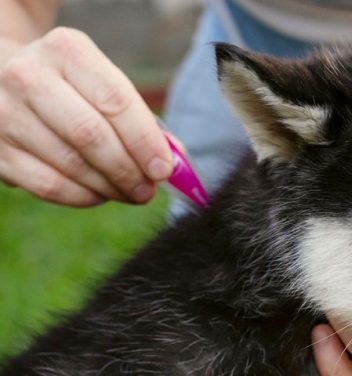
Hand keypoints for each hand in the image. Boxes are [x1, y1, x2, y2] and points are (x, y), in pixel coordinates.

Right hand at [0, 27, 171, 206]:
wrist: (5, 78)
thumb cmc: (72, 86)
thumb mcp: (104, 83)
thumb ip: (141, 120)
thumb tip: (174, 164)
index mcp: (67, 50)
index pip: (116, 101)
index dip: (144, 141)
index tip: (164, 169)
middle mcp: (29, 76)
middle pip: (90, 135)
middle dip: (128, 170)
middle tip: (147, 190)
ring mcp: (5, 112)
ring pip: (70, 164)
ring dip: (109, 187)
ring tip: (130, 193)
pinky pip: (46, 185)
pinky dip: (82, 197)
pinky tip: (100, 194)